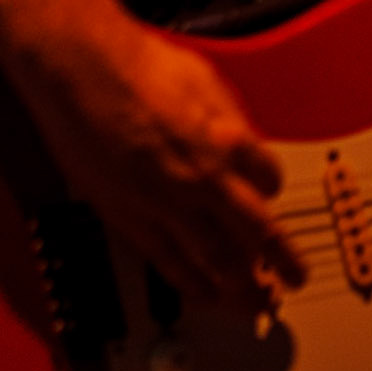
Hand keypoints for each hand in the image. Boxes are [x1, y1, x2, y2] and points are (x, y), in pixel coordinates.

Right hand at [23, 14, 306, 308]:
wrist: (77, 69)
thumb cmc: (134, 64)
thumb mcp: (204, 80)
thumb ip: (229, 121)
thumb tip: (244, 144)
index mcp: (227, 141)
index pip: (271, 181)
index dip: (274, 191)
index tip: (271, 197)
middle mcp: (202, 179)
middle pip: (256, 235)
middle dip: (281, 263)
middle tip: (294, 279)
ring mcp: (164, 203)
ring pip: (214, 260)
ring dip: (241, 288)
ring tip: (256, 305)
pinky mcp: (128, 216)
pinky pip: (168, 261)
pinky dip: (192, 283)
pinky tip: (204, 294)